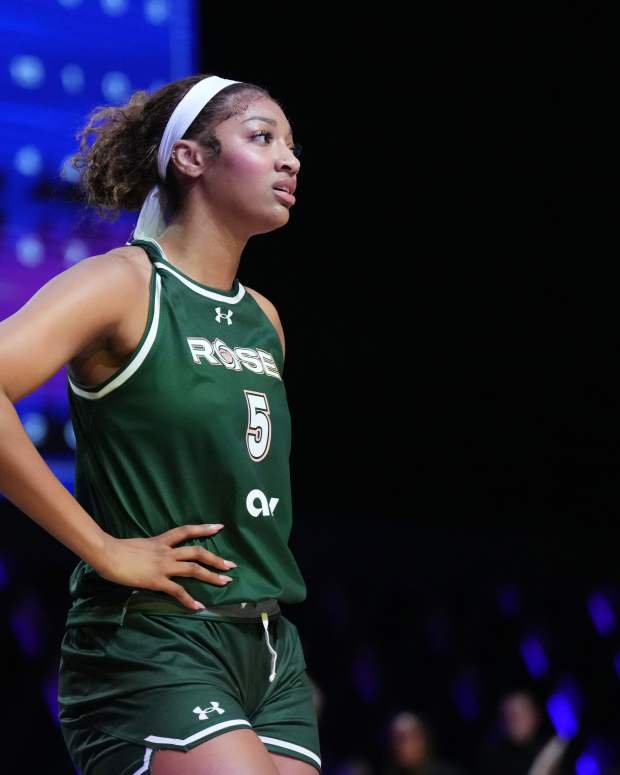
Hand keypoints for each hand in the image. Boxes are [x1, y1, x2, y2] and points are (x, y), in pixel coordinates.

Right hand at [92, 523, 236, 610]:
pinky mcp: (157, 580)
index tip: (220, 527)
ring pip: (194, 569)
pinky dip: (189, 600)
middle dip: (216, 559)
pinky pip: (178, 591)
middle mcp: (167, 552)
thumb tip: (153, 556)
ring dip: (211, 576)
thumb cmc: (117, 549)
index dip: (204, 528)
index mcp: (161, 541)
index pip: (187, 531)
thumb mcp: (139, 545)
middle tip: (231, 565)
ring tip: (226, 582)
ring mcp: (163, 566)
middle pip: (198, 552)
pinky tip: (198, 606)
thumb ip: (150, 550)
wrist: (108, 553)